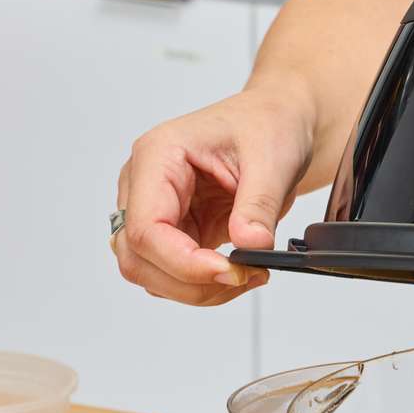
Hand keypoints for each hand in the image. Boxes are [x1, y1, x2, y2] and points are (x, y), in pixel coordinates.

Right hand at [112, 87, 314, 304]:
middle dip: (190, 282)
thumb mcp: (273, 159)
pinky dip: (205, 284)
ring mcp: (157, 209)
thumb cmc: (267, 124)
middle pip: (137, 257)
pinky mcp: (176, 229)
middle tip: (244, 278)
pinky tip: (240, 272)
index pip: (145, 228)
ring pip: (151, 272)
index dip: (183, 262)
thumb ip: (258, 204)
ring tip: (248, 275)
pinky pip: (174, 272)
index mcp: (158, 156)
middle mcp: (145, 184)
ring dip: (197, 288)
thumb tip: (250, 244)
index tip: (229, 271)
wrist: (276, 123)